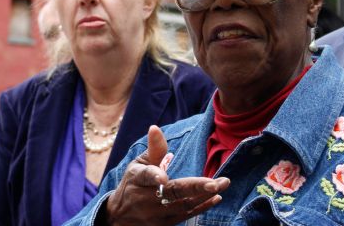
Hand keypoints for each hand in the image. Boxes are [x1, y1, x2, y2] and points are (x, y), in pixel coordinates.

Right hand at [103, 125, 229, 225]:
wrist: (120, 217)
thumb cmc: (132, 185)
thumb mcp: (137, 165)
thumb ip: (152, 149)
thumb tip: (155, 127)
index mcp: (138, 179)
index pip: (145, 176)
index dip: (154, 176)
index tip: (162, 177)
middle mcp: (146, 198)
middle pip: (173, 193)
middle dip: (197, 187)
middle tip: (218, 182)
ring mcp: (156, 214)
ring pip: (184, 205)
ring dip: (205, 196)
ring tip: (222, 184)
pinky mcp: (165, 224)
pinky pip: (186, 215)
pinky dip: (202, 207)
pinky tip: (216, 197)